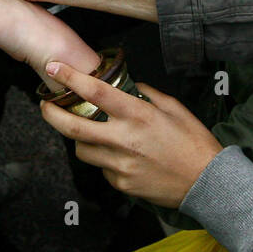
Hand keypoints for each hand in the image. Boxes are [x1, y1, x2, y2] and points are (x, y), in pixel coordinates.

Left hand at [39, 61, 221, 208]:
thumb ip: (148, 95)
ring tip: (91, 133)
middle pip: (72, 127)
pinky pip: (101, 168)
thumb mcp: (175, 108)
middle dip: (51, 114)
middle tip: (45, 105)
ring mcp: (120, 164)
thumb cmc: (194, 142)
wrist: (207, 183)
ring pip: (82, 150)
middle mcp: (124, 139)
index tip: (54, 68)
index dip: (70, 78)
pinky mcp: (121, 183)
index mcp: (137, 115)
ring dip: (80, 139)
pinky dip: (104, 159)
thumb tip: (130, 87)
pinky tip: (121, 156)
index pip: (95, 92)